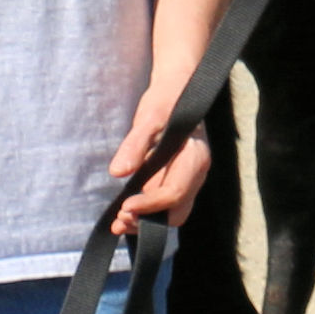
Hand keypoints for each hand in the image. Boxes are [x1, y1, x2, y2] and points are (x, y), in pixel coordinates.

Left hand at [110, 98, 212, 229]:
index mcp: (195, 157)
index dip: (149, 204)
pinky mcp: (177, 181)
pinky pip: (166, 206)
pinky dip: (148, 214)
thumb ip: (135, 144)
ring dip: (147, 222)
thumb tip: (118, 173)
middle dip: (149, 220)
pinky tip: (126, 213)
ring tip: (118, 222)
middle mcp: (196, 173)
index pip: (175, 193)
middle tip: (119, 219)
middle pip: (177, 211)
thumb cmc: (166, 100)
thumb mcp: (149, 117)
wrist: (178, 91)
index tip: (124, 207)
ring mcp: (188, 179)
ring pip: (173, 213)